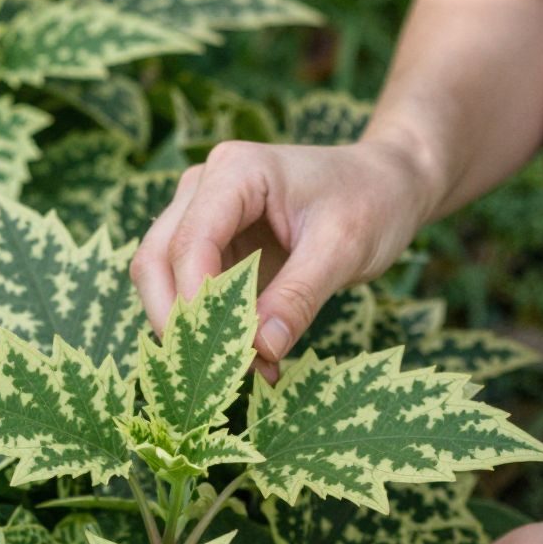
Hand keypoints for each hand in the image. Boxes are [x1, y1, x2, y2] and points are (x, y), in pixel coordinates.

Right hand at [128, 136, 435, 384]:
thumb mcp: (344, 248)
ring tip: (249, 369)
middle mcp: (204, 187)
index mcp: (235, 171)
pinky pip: (193, 292)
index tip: (228, 349)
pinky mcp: (213, 246)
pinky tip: (257, 360)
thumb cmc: (371, 201)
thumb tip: (263, 351)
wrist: (386, 185)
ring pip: (163, 279)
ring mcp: (202, 215)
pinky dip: (213, 329)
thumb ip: (300, 297)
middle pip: (156, 258)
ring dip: (194, 330)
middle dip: (178, 320)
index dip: (197, 299)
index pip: (190, 241)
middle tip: (219, 371)